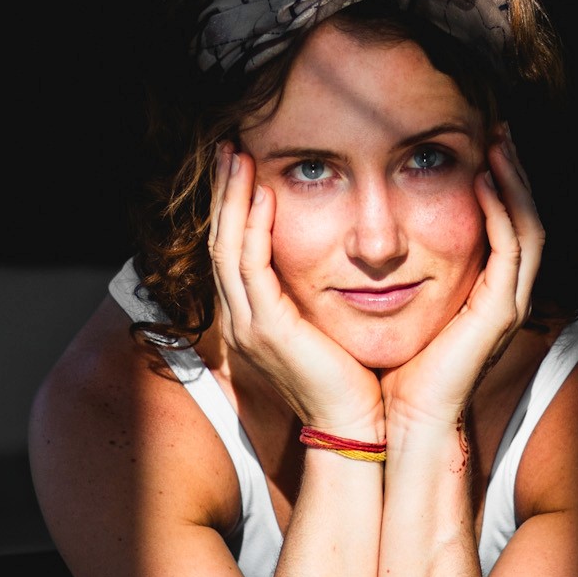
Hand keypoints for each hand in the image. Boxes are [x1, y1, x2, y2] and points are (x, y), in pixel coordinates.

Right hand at [209, 143, 384, 434]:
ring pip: (226, 248)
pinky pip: (250, 267)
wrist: (358, 429)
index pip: (232, 252)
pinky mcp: (267, 329)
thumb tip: (336, 262)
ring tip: (237, 156)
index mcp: (252, 321)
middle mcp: (240, 322)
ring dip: (232, 198)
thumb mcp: (328, 329)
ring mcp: (248, 326)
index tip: (242, 166)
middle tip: (228, 147)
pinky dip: (253, 227)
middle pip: (219, 242)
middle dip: (224, 192)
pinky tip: (262, 195)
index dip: (233, 207)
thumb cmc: (353, 382)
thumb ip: (317, 298)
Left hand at [380, 128, 543, 430]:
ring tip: (500, 141)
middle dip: (516, 169)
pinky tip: (484, 180)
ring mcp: (508, 304)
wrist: (399, 422)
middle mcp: (505, 295)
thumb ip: (397, 270)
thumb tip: (367, 233)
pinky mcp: (500, 313)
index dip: (501, 181)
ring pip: (528, 226)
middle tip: (500, 127)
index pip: (506, 223)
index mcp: (485, 292)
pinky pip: (511, 249)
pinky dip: (500, 211)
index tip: (481, 142)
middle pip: (526, 216)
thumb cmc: (390, 370)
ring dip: (516, 180)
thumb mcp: (395, 304)